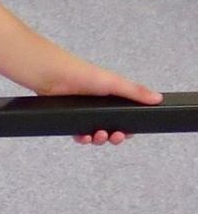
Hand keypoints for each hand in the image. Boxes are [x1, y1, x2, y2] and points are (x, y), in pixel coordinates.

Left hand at [41, 66, 161, 145]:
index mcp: (112, 99)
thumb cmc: (84, 74)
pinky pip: (78, 134)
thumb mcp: (114, 83)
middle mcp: (99, 107)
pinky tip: (84, 138)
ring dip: (99, 139)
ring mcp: (84, 114)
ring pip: (95, 134)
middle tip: (115, 136)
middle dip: (115, 137)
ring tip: (98, 135)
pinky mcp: (69, 119)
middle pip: (111, 129)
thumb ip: (135, 92)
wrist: (55, 76)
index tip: (129, 133)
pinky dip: (82, 139)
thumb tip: (158, 98)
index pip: (125, 118)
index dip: (128, 128)